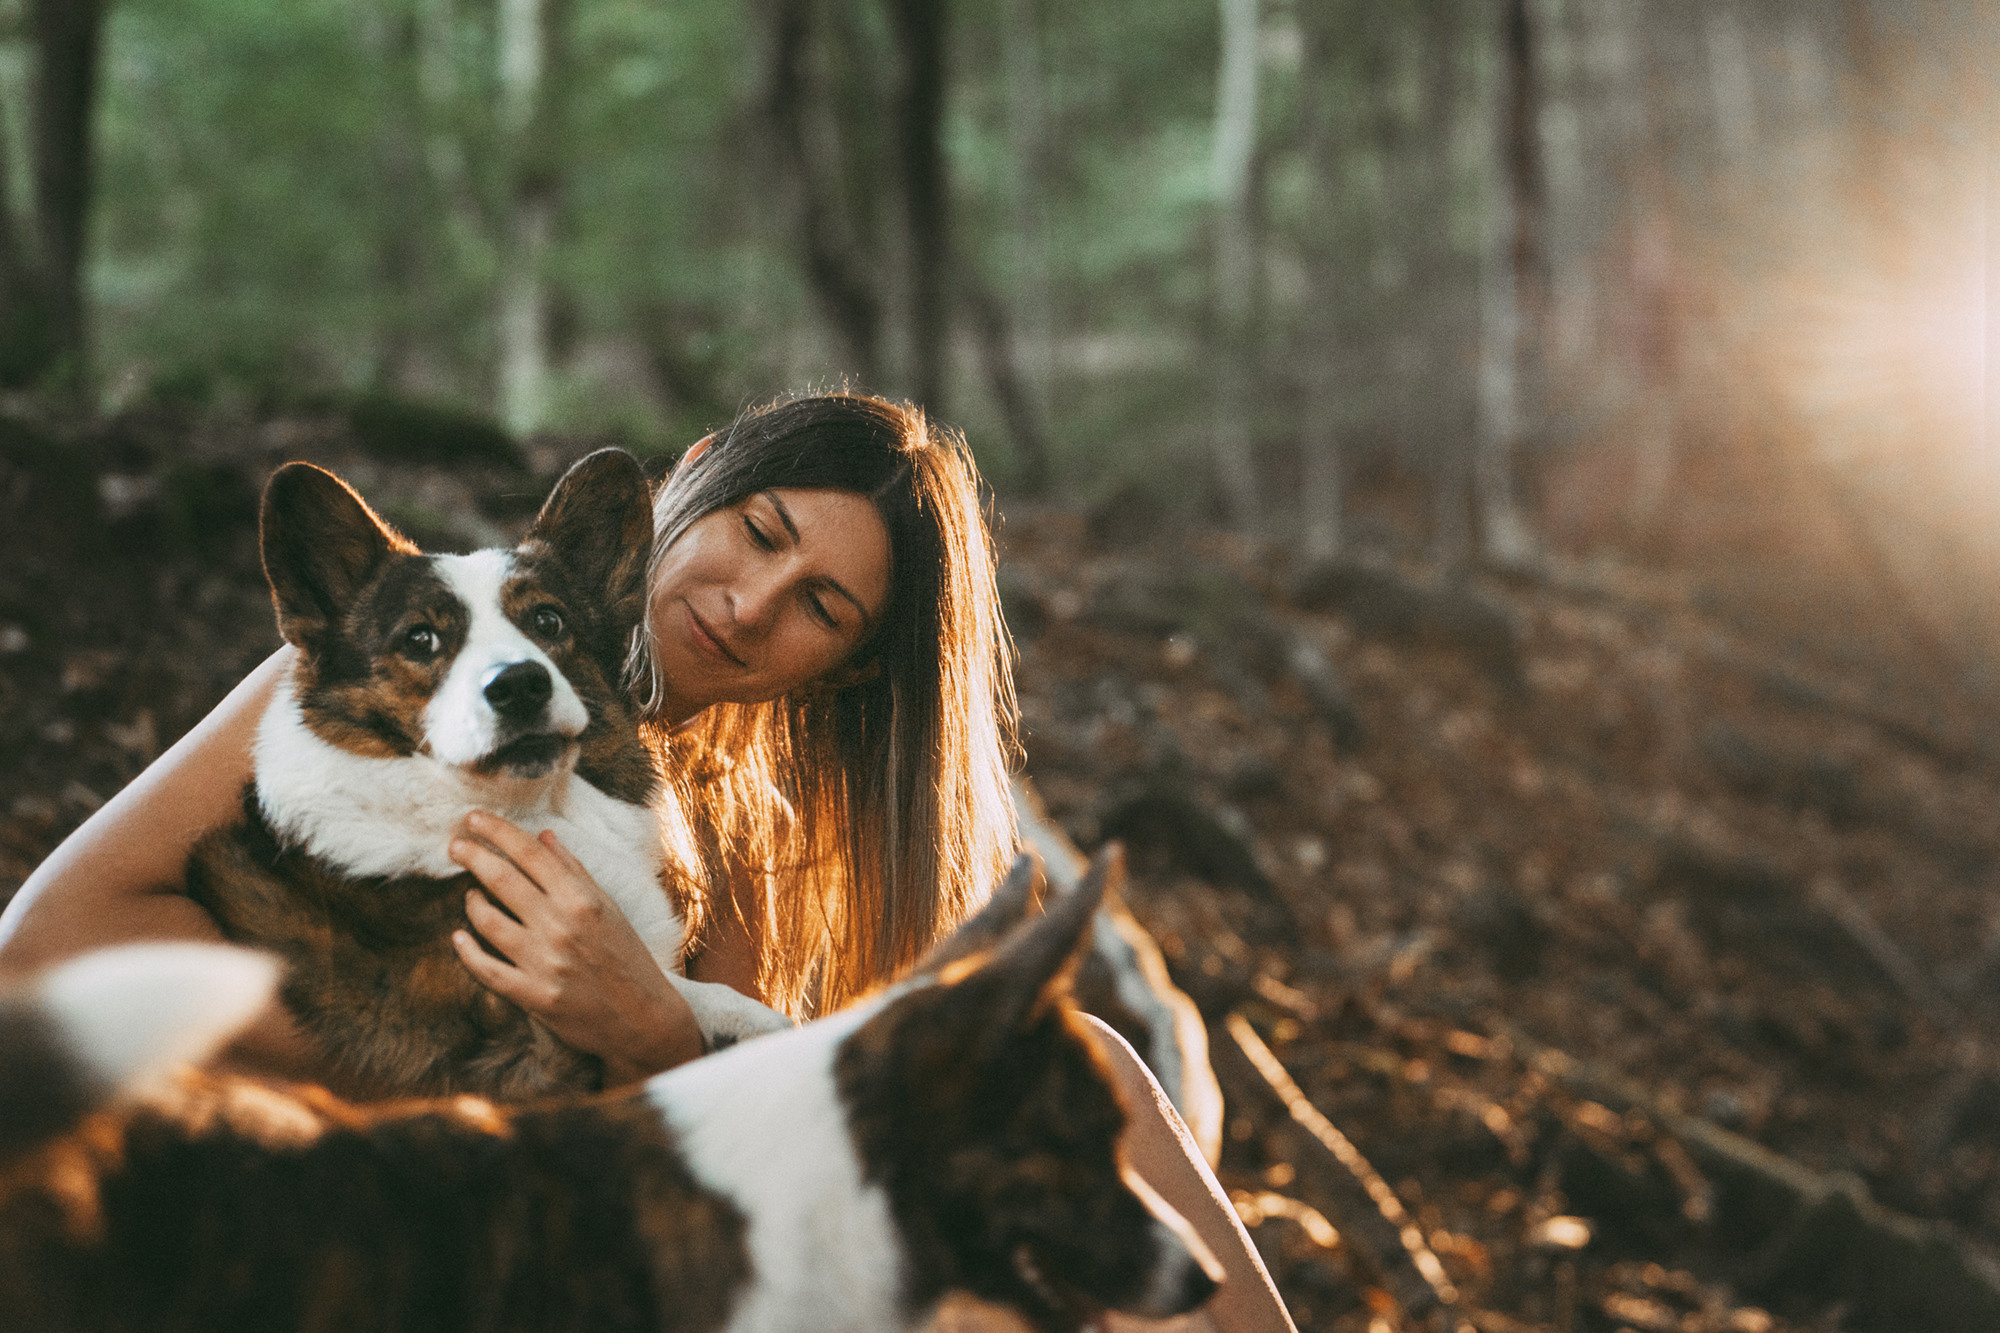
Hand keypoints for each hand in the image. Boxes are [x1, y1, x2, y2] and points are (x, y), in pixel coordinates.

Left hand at [447, 810, 703, 1084]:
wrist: (643, 1018)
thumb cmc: (627, 957)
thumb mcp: (609, 906)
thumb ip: (574, 871)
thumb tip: (543, 836)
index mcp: (582, 899)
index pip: (530, 853)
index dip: (497, 831)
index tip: (474, 818)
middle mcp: (561, 926)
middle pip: (502, 879)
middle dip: (472, 856)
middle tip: (454, 846)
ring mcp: (545, 962)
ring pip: (488, 921)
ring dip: (472, 903)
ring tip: (470, 895)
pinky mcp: (533, 996)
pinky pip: (487, 969)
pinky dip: (467, 951)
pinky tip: (459, 938)